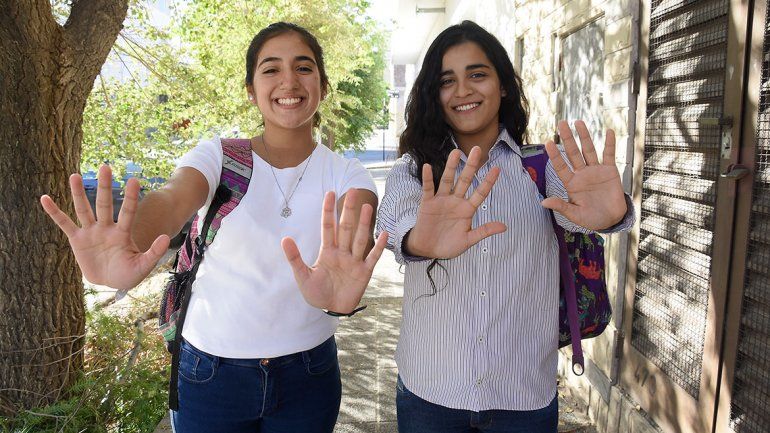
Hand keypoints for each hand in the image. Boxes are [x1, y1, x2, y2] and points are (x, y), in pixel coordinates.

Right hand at [40, 165, 169, 289]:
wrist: (111, 282)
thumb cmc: (129, 274)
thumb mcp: (143, 266)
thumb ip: (153, 252)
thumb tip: (166, 237)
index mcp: (123, 233)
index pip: (128, 212)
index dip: (130, 197)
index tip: (134, 179)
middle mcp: (107, 228)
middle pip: (105, 204)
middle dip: (105, 186)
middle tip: (106, 166)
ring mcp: (91, 232)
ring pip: (84, 209)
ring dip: (78, 193)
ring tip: (75, 175)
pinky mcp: (77, 240)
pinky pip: (64, 224)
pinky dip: (54, 212)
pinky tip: (45, 198)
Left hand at [281, 190, 387, 313]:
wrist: (331, 309)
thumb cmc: (316, 293)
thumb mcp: (302, 276)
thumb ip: (295, 258)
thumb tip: (284, 239)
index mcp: (328, 251)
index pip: (328, 227)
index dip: (329, 210)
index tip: (330, 193)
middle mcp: (343, 252)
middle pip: (346, 228)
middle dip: (349, 210)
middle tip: (352, 192)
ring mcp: (354, 261)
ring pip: (360, 238)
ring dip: (364, 223)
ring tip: (368, 207)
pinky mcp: (364, 272)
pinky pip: (372, 257)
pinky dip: (378, 246)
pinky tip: (383, 233)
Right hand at [406, 147, 506, 258]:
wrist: (428, 250)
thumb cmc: (448, 245)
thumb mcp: (468, 240)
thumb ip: (484, 231)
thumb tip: (504, 226)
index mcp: (467, 209)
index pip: (480, 192)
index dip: (488, 181)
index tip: (497, 168)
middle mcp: (456, 201)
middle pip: (465, 180)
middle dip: (471, 166)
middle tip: (478, 149)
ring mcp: (441, 200)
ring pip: (448, 180)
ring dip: (451, 166)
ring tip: (456, 152)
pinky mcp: (427, 203)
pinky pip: (428, 188)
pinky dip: (427, 178)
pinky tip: (428, 167)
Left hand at [542, 120, 627, 229]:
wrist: (612, 220)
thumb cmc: (592, 218)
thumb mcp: (576, 215)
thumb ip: (561, 207)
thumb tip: (543, 203)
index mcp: (572, 184)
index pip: (561, 167)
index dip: (555, 155)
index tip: (548, 143)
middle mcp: (582, 174)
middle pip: (573, 153)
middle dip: (567, 138)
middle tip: (561, 123)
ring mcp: (595, 171)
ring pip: (588, 150)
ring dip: (584, 136)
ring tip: (578, 122)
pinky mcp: (610, 171)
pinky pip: (609, 155)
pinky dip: (609, 144)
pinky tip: (608, 131)